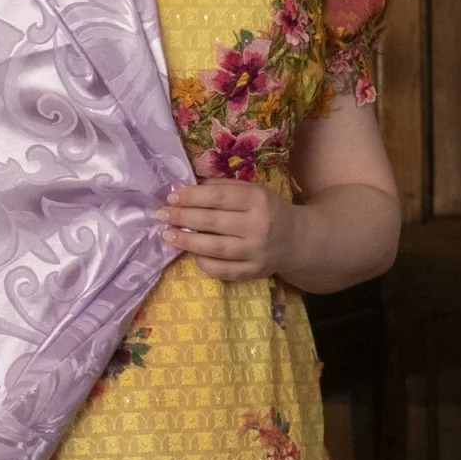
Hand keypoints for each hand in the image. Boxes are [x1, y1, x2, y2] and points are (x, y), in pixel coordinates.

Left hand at [158, 180, 303, 281]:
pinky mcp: (253, 272)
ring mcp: (256, 252)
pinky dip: (203, 263)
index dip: (192, 197)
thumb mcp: (254, 191)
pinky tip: (191, 254)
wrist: (299, 240)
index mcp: (258, 200)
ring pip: (215, 248)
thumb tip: (191, 188)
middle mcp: (258, 226)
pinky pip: (222, 270)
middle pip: (212, 222)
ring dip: (187, 242)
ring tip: (167, 235)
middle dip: (182, 218)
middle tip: (161, 215)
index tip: (171, 197)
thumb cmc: (268, 210)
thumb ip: (225, 188)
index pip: (218, 198)